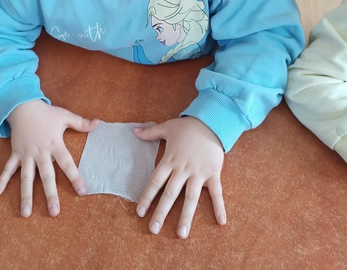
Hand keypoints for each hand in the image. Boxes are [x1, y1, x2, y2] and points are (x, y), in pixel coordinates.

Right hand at [0, 100, 98, 216]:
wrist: (23, 106)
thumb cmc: (46, 113)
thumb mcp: (65, 116)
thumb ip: (81, 123)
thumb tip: (98, 123)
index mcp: (55, 144)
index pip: (67, 163)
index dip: (75, 177)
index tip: (82, 192)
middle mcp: (40, 152)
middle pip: (46, 176)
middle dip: (50, 194)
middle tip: (54, 212)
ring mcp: (26, 154)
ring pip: (26, 178)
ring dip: (26, 195)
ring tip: (26, 213)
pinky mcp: (15, 153)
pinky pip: (8, 168)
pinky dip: (2, 180)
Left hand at [134, 116, 225, 238]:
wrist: (211, 122)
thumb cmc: (188, 126)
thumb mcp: (167, 127)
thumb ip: (151, 133)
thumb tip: (134, 131)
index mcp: (170, 160)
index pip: (155, 181)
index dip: (147, 196)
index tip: (139, 212)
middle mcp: (183, 169)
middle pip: (170, 193)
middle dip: (161, 212)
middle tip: (153, 229)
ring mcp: (198, 173)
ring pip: (191, 197)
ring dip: (186, 216)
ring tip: (181, 234)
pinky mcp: (213, 173)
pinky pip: (216, 192)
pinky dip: (219, 206)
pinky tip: (221, 222)